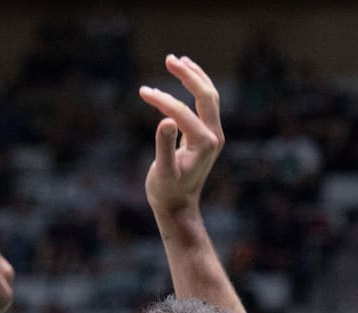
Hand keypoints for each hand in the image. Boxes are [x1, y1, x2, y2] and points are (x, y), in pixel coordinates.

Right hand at [140, 54, 224, 220]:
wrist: (178, 208)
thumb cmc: (167, 193)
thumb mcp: (162, 172)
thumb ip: (164, 146)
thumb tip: (165, 120)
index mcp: (205, 143)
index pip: (183, 112)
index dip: (163, 100)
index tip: (143, 92)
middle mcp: (214, 136)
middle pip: (206, 95)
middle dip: (188, 75)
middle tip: (169, 59)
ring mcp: (212, 135)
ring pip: (209, 96)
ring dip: (195, 76)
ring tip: (177, 60)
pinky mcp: (205, 136)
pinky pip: (204, 105)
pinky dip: (195, 88)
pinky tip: (183, 78)